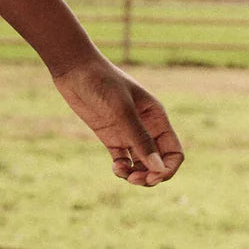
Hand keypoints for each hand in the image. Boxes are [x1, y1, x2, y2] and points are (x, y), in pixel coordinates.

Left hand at [50, 55, 183, 186]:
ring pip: (142, 164)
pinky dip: (123, 169)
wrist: (74, 69)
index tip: (152, 177)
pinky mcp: (111, 136)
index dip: (167, 169)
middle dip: (151, 176)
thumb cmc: (101, 82)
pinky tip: (116, 168)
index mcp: (156, 117)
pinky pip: (124, 160)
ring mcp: (127, 132)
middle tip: (135, 179)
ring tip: (123, 174)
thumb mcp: (122, 109)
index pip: (174, 152)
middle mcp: (145, 127)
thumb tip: (159, 169)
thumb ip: (140, 138)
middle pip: (158, 162)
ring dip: (137, 175)